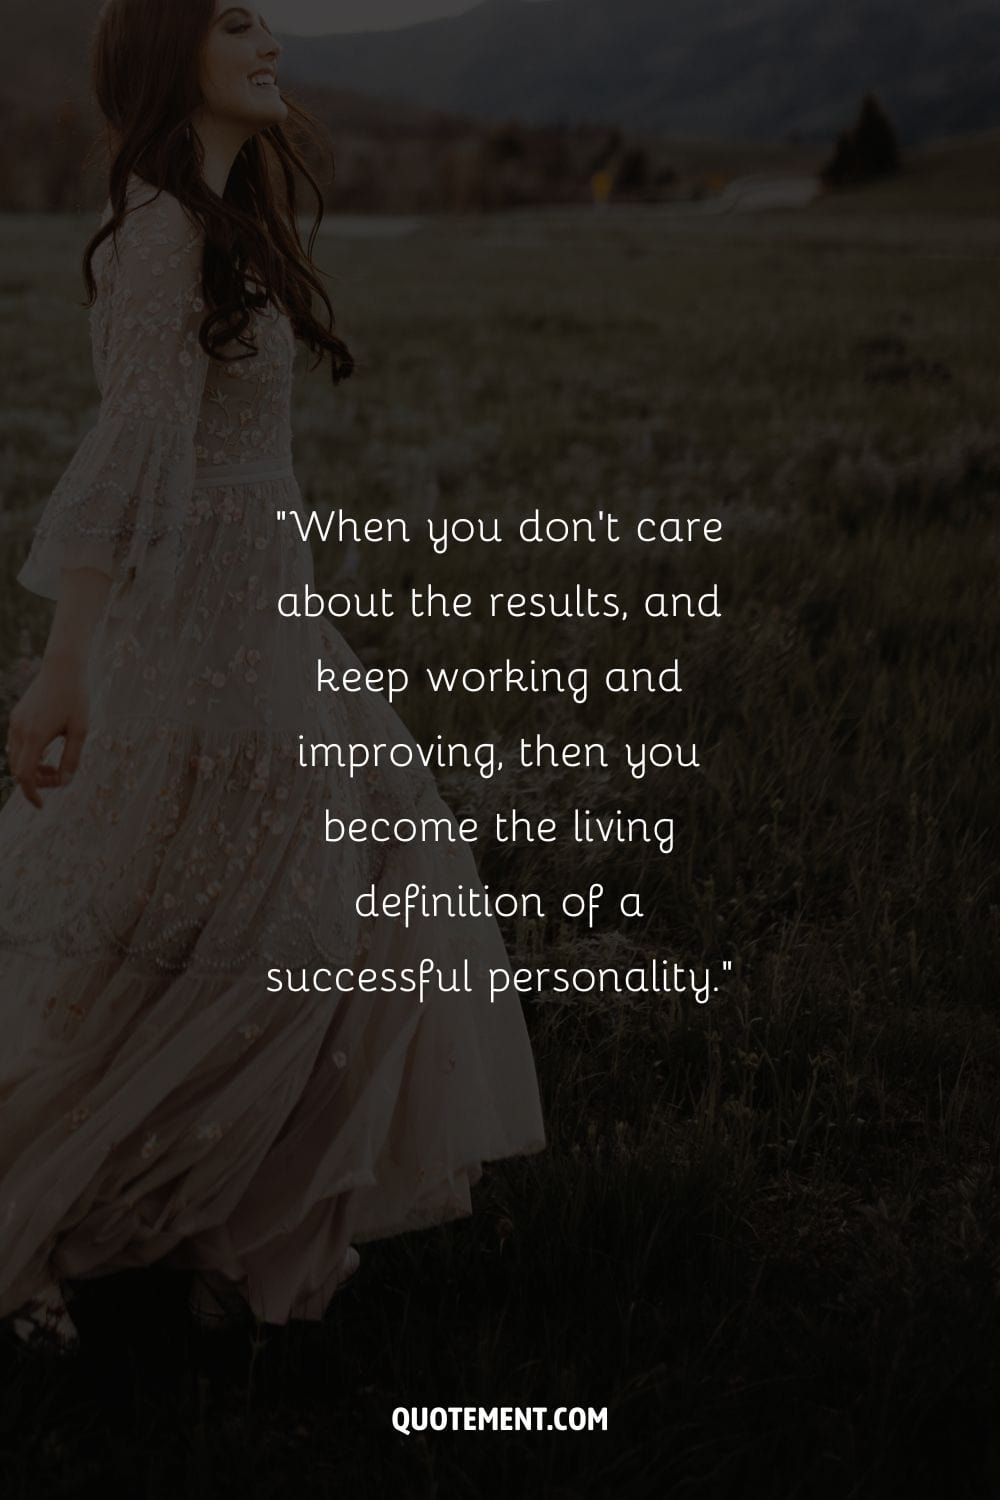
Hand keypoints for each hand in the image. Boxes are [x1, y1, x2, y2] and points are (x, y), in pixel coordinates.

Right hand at [5, 656, 88, 810]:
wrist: (63, 668)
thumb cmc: (76, 698)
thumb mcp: (81, 730)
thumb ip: (73, 758)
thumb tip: (65, 781)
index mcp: (35, 736)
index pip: (24, 775)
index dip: (32, 793)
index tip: (41, 805)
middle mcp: (20, 730)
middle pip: (19, 769)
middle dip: (36, 781)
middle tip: (59, 777)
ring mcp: (15, 723)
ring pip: (15, 758)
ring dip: (32, 768)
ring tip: (54, 766)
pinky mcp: (16, 717)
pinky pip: (16, 745)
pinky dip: (28, 755)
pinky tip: (45, 752)